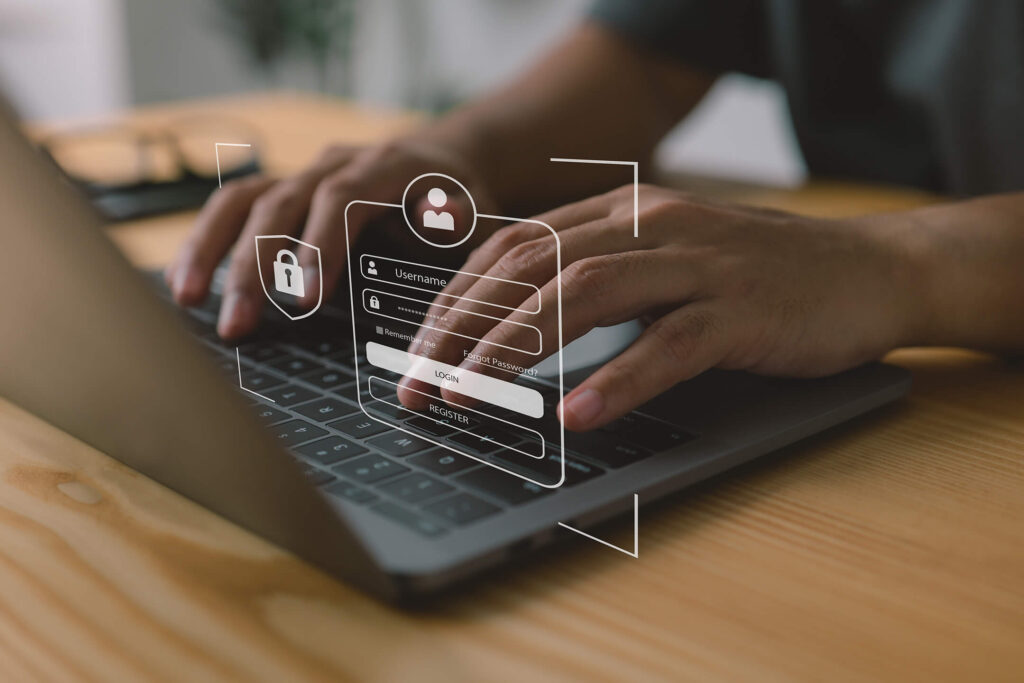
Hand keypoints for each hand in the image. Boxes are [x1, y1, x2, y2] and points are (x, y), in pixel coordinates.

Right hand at [165, 138, 496, 338]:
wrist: (441, 167)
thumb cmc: (456, 203)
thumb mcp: (471, 212)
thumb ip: (456, 222)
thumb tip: (433, 226)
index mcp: (384, 167)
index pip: (343, 200)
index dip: (320, 246)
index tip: (306, 300)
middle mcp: (332, 165)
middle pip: (279, 203)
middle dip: (254, 266)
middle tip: (238, 325)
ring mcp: (301, 177)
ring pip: (241, 200)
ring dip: (210, 249)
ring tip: (187, 300)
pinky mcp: (281, 195)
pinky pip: (233, 211)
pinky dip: (205, 245)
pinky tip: (186, 285)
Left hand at [399, 184, 920, 430]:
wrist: (872, 268)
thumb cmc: (760, 275)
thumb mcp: (669, 259)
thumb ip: (602, 274)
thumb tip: (516, 321)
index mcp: (624, 213)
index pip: (512, 247)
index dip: (455, 299)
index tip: (416, 350)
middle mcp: (651, 226)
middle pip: (531, 267)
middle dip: (462, 326)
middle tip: (418, 383)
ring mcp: (699, 264)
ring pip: (585, 293)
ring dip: (515, 346)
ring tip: (469, 391)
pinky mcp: (743, 310)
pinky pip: (670, 344)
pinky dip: (618, 379)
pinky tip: (577, 414)